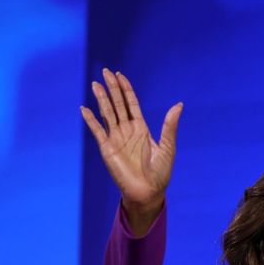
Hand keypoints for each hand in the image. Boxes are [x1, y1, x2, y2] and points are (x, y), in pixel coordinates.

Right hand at [81, 68, 181, 232]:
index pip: (131, 103)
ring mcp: (116, 139)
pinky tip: (84, 109)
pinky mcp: (107, 149)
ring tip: (95, 84)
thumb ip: (170, 126)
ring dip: (101, 99)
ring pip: (107, 114)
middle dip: (112, 88)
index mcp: (141, 128)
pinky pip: (97, 131)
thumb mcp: (168, 147)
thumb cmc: (160, 173)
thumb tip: (179, 105)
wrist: (148, 192)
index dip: (126, 89)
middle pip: (117, 104)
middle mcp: (127, 131)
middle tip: (106, 71)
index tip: (120, 75)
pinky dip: (90, 120)